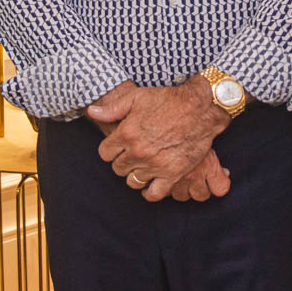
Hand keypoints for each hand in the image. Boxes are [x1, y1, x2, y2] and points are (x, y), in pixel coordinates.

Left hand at [91, 79, 228, 202]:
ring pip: (133, 181)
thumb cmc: (168, 99)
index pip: (105, 153)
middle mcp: (138, 152)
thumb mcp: (137, 97)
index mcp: (126, 133)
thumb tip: (92, 112)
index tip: (119, 146)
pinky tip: (151, 182)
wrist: (199, 108)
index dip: (111, 149)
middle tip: (133, 154)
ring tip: (142, 166)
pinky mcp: (172, 174)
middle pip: (118, 168)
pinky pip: (153, 193)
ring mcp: (154, 164)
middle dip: (123, 161)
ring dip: (135, 175)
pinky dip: (149, 191)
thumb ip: (113, 108)